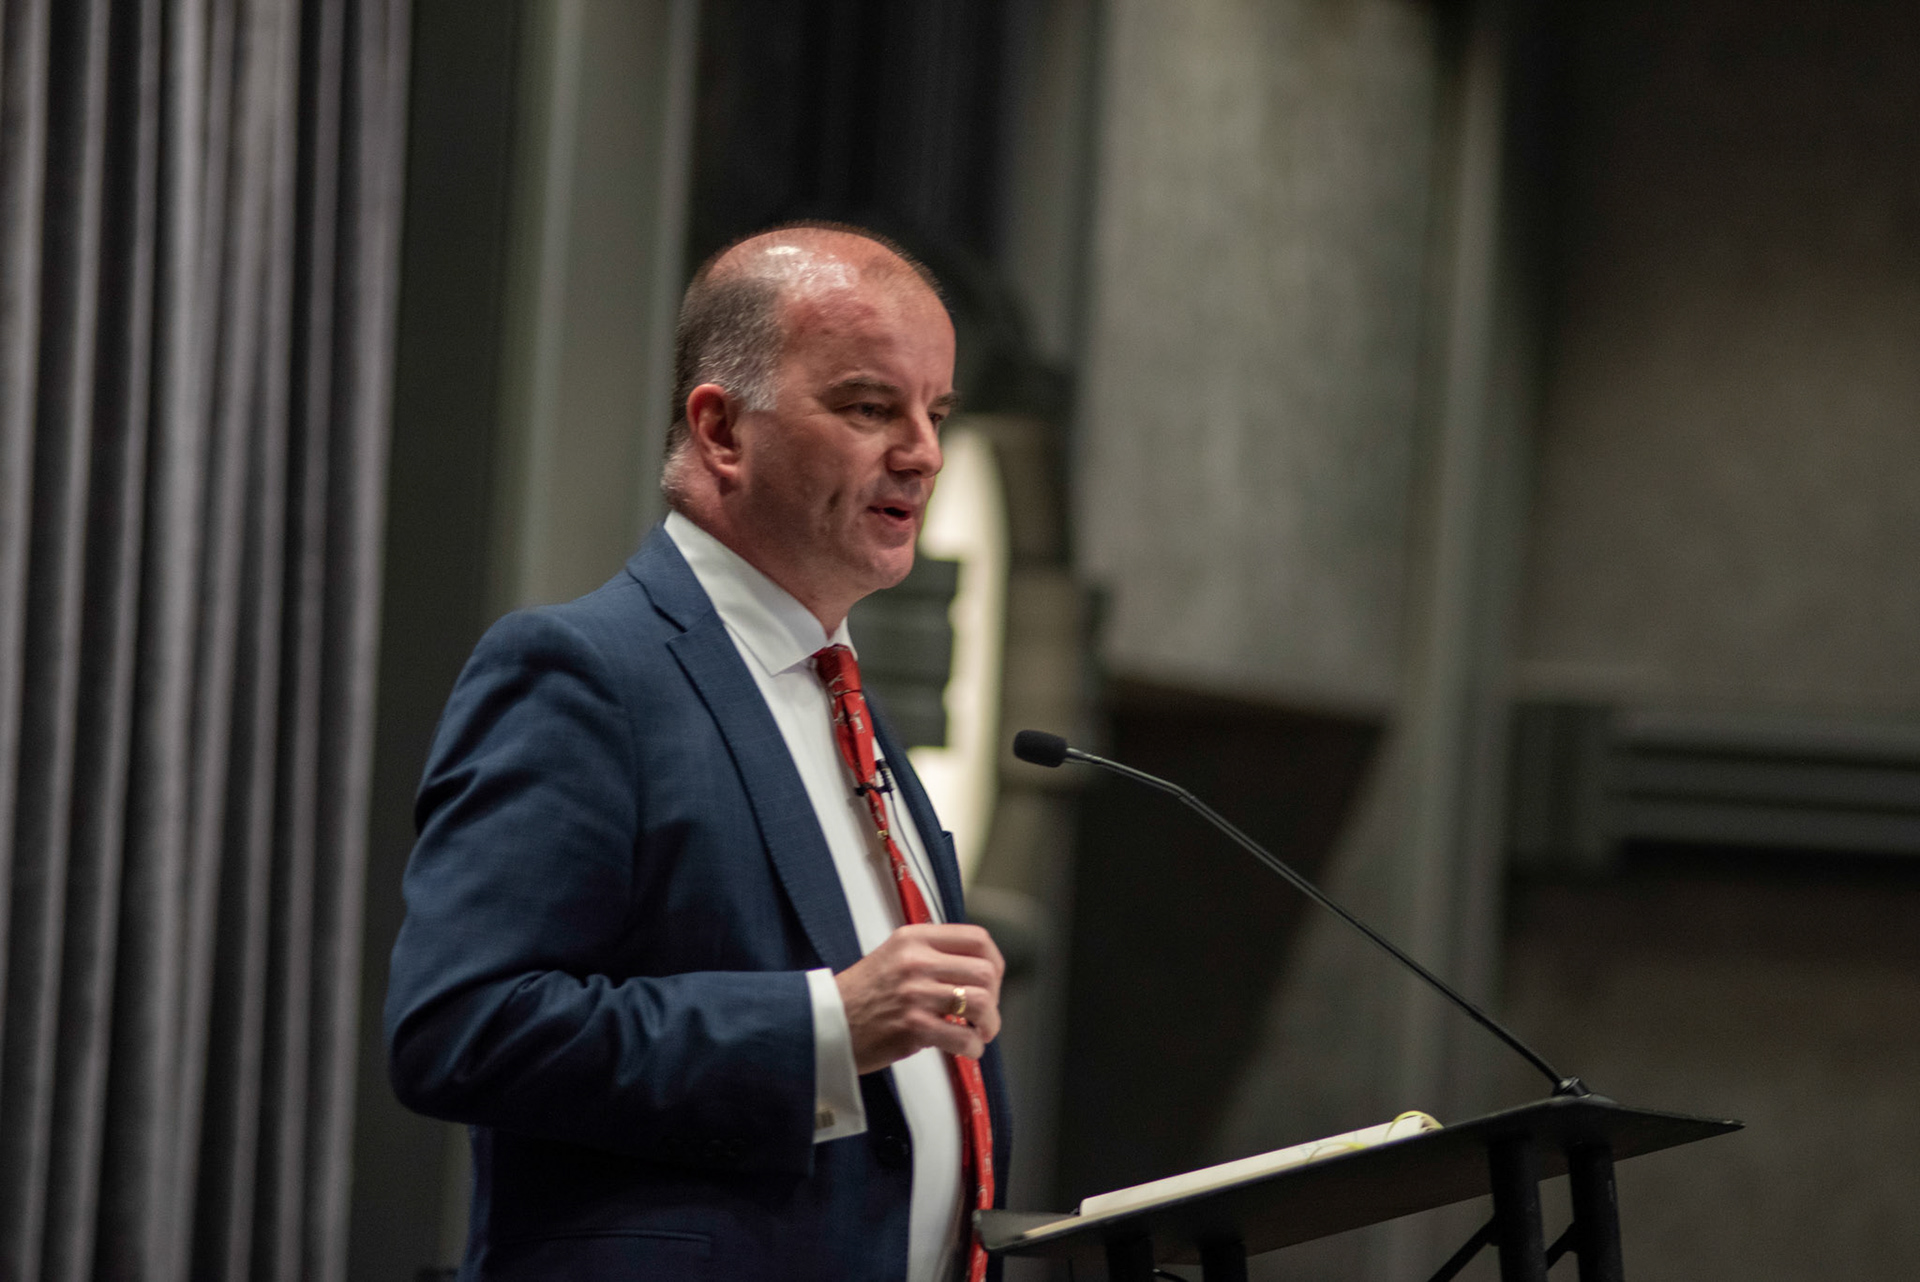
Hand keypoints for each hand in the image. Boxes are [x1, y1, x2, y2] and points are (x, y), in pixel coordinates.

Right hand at [835, 923, 1003, 1073]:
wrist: (825, 1022)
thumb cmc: (861, 995)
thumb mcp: (894, 956)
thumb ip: (932, 955)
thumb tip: (976, 972)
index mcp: (914, 938)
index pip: (977, 939)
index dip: (994, 963)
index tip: (992, 980)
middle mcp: (916, 961)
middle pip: (985, 972)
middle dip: (995, 998)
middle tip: (984, 1014)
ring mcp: (915, 994)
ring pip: (981, 1003)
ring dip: (988, 1024)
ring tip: (978, 1033)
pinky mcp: (913, 1027)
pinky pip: (963, 1037)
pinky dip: (973, 1048)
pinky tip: (965, 1050)